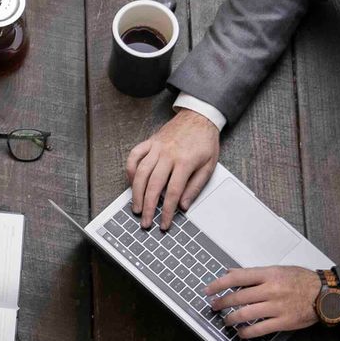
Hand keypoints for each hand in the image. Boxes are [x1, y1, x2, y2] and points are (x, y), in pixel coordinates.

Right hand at [125, 109, 221, 229]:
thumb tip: (183, 205)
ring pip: (141, 173)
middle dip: (149, 207)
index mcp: (184, 162)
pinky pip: (135, 155)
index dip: (167, 212)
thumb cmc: (205, 141)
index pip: (173, 193)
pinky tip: (132, 182)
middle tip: (146, 222)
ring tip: (136, 208)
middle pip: (154, 186)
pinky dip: (131, 169)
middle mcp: (168, 155)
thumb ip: (195, 186)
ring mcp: (157, 147)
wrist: (199, 116)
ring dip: (137, 193)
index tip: (164, 224)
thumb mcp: (209, 166)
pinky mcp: (150, 142)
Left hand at [204, 266, 322, 339]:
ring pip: (245, 314)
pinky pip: (259, 329)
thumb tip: (232, 272)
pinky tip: (241, 332)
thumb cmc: (302, 281)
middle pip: (238, 297)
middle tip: (214, 306)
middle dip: (222, 303)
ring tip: (226, 320)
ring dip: (231, 319)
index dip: (218, 284)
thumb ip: (255, 273)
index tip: (208, 289)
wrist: (325, 295)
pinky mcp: (283, 322)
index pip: (237, 277)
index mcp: (269, 274)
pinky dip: (246, 332)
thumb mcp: (278, 270)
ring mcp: (277, 307)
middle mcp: (271, 289)